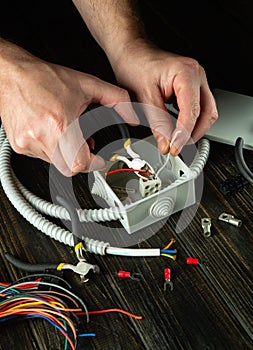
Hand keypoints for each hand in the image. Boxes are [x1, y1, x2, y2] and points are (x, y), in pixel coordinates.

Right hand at [0, 42, 137, 175]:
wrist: (12, 74)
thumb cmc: (44, 79)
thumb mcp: (87, 84)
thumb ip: (116, 99)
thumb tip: (132, 115)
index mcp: (60, 125)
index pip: (80, 163)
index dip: (93, 164)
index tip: (99, 160)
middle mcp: (41, 137)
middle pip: (69, 167)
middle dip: (81, 160)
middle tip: (85, 146)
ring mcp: (28, 143)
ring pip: (55, 163)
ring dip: (66, 153)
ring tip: (67, 133)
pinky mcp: (19, 145)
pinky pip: (41, 157)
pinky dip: (51, 149)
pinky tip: (52, 133)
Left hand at [109, 38, 217, 154]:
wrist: (131, 51)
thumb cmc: (135, 64)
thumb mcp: (144, 97)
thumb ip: (157, 122)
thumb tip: (166, 142)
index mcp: (186, 73)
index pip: (192, 111)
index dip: (183, 134)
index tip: (174, 147)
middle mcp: (197, 75)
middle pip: (207, 113)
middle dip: (194, 134)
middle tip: (177, 147)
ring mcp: (197, 80)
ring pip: (207, 112)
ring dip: (195, 129)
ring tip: (178, 141)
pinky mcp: (192, 86)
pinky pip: (200, 107)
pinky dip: (191, 121)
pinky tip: (179, 129)